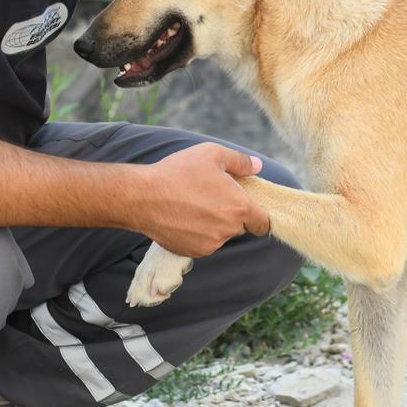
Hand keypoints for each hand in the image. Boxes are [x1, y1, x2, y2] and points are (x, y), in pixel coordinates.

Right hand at [137, 142, 269, 257]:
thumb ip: (240, 161)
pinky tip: (183, 217)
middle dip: (231, 215)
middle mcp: (228, 230)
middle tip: (212, 198)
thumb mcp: (212, 154)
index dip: (258, 216)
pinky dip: (197, 234)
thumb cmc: (179, 172)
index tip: (248, 208)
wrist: (143, 197)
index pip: (263, 223)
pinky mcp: (192, 252)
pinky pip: (203, 244)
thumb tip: (257, 166)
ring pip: (220, 235)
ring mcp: (210, 244)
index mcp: (239, 207)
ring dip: (213, 225)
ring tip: (193, 205)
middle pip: (240, 227)